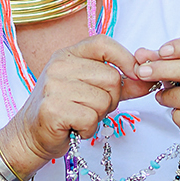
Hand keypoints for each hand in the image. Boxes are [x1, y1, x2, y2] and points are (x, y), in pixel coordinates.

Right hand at [0, 35, 153, 176]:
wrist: (30, 137)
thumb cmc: (63, 112)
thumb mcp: (90, 91)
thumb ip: (121, 84)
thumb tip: (149, 79)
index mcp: (68, 55)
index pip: (103, 43)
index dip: (125, 58)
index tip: (136, 75)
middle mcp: (59, 66)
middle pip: (111, 78)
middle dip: (111, 99)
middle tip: (92, 109)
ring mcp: (53, 86)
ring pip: (103, 101)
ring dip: (98, 117)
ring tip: (80, 118)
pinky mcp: (53, 109)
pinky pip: (91, 118)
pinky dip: (88, 129)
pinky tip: (74, 128)